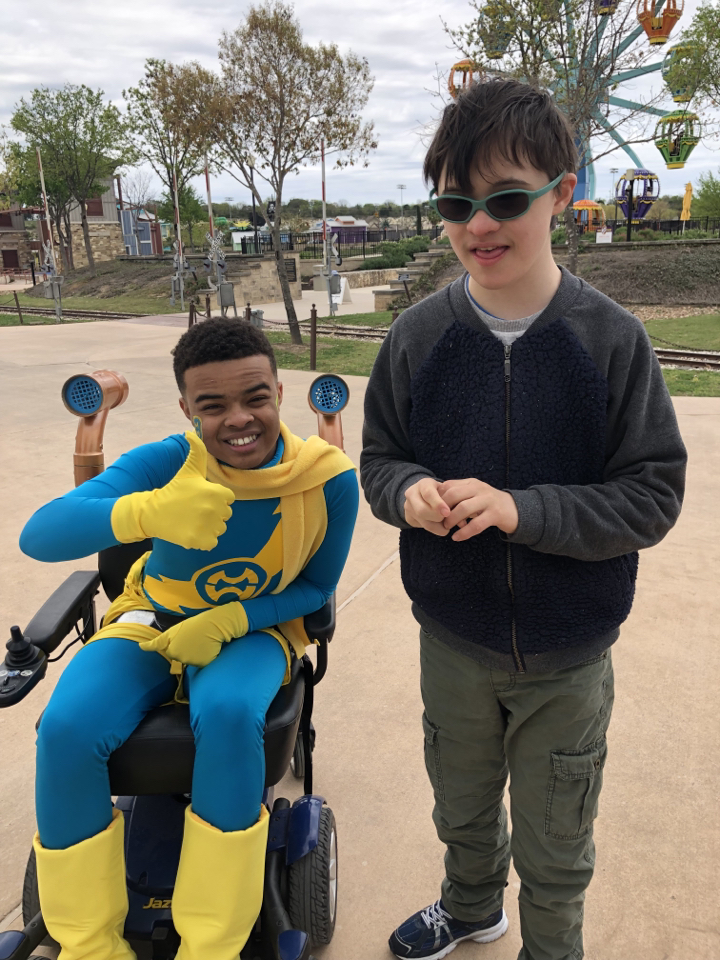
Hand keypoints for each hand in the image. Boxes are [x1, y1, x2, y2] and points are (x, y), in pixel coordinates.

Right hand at [112, 431, 233, 550]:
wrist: (152, 512)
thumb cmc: (173, 490)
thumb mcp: (188, 469)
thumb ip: (197, 450)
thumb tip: (191, 431)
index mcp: (216, 492)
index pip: (228, 498)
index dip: (216, 498)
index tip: (201, 497)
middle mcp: (215, 509)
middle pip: (225, 515)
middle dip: (213, 513)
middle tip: (194, 509)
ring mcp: (208, 526)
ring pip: (220, 529)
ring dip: (209, 526)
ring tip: (192, 519)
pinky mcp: (200, 541)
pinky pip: (212, 542)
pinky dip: (203, 539)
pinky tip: (190, 530)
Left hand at [140, 602, 248, 666]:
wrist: (215, 625)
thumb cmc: (199, 624)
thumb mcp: (180, 628)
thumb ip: (166, 640)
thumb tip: (152, 648)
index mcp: (169, 640)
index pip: (156, 644)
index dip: (148, 646)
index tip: (141, 647)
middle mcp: (174, 652)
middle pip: (176, 655)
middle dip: (182, 650)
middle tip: (193, 639)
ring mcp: (186, 659)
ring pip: (188, 660)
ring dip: (193, 654)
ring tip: (201, 642)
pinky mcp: (197, 664)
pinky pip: (198, 663)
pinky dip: (203, 658)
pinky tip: (207, 649)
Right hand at [404, 478, 450, 535]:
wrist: (422, 494)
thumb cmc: (440, 492)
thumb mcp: (446, 491)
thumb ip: (454, 502)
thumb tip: (463, 522)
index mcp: (423, 484)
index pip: (428, 494)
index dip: (438, 504)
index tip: (447, 512)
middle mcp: (412, 494)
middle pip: (422, 510)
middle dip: (436, 517)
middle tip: (448, 520)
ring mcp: (408, 506)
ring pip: (421, 520)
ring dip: (436, 527)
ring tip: (447, 528)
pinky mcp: (408, 517)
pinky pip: (421, 526)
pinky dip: (434, 530)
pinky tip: (441, 529)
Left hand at [438, 478, 518, 541]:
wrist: (515, 510)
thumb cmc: (488, 504)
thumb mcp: (474, 495)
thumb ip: (458, 496)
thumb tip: (437, 504)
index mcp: (471, 483)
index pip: (448, 486)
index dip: (437, 499)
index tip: (432, 510)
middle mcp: (479, 488)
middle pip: (453, 495)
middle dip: (442, 509)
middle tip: (438, 520)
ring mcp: (488, 500)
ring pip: (463, 508)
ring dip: (451, 520)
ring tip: (446, 528)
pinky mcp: (495, 514)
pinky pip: (476, 524)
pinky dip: (464, 532)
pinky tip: (456, 538)